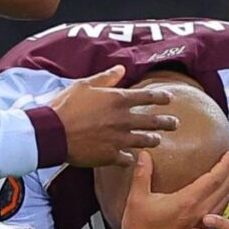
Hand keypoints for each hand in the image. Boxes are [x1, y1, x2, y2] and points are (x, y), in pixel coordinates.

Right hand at [49, 66, 179, 166]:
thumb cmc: (66, 106)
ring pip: (144, 141)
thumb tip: (121, 69)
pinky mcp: (110, 156)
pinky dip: (129, 159)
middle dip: (167, 122)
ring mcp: (119, 139)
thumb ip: (106, 78)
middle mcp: (123, 120)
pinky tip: (131, 159)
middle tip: (175, 123)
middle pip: (152, 121)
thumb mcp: (85, 85)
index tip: (169, 99)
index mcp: (118, 100)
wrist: (53, 133)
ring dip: (152, 140)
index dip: (161, 98)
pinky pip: (126, 159)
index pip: (147, 97)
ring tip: (157, 140)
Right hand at [123, 149, 228, 228]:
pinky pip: (220, 211)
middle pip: (226, 187)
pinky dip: (227, 198)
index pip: (215, 179)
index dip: (226, 164)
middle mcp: (200, 211)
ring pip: (225, 199)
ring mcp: (202, 223)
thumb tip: (143, 153)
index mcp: (188, 201)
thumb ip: (142, 174)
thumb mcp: (137, 199)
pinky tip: (228, 192)